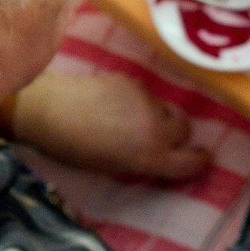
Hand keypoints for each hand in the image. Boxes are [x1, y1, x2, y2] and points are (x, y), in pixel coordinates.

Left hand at [9, 69, 209, 181]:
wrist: (50, 110)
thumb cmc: (75, 150)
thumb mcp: (114, 167)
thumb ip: (145, 161)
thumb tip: (162, 155)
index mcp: (152, 157)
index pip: (195, 161)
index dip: (199, 161)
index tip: (198, 159)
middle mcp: (157, 129)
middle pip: (186, 130)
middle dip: (177, 135)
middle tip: (156, 137)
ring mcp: (148, 102)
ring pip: (167, 109)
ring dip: (157, 116)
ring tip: (129, 119)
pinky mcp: (136, 82)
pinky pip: (148, 95)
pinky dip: (139, 101)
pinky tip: (114, 103)